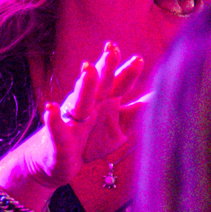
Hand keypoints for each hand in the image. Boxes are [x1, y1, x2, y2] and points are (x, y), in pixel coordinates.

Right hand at [0, 44, 147, 207]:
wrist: (56, 161)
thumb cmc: (89, 139)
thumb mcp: (118, 127)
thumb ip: (136, 112)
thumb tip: (160, 97)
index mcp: (105, 101)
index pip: (118, 83)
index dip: (127, 71)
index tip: (138, 59)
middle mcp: (89, 105)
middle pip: (99, 84)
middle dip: (106, 67)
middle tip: (111, 50)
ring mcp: (73, 120)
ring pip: (80, 100)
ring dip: (84, 85)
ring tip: (88, 69)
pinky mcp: (59, 138)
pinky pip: (56, 127)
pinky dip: (53, 118)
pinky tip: (50, 107)